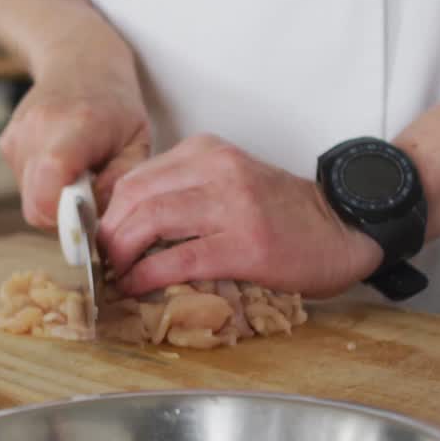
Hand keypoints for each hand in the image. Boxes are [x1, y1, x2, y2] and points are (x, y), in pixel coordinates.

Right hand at [0, 62, 149, 227]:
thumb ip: (120, 183)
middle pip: (36, 206)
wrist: (79, 60)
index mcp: (76, 127)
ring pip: (29, 199)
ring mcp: (18, 136)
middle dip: (64, 216)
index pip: (50, 191)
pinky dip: (44, 185)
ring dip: (55, 199)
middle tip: (90, 198)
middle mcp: (39, 129)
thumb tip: (101, 222)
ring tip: (78, 172)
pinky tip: (63, 162)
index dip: (69, 218)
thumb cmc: (115, 104)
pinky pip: (24, 184)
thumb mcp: (136, 142)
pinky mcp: (7, 144)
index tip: (92, 217)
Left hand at [98, 134, 383, 297]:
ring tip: (114, 276)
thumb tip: (125, 226)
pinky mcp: (245, 244)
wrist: (343, 228)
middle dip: (107, 235)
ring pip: (150, 223)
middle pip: (134, 197)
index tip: (96, 239)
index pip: (136, 177)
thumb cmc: (283, 214)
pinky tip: (136, 288)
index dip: (106, 213)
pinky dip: (148, 276)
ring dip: (121, 254)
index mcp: (207, 152)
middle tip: (100, 262)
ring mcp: (232, 206)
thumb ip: (183, 192)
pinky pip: (179, 258)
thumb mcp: (227, 183)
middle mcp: (217, 170)